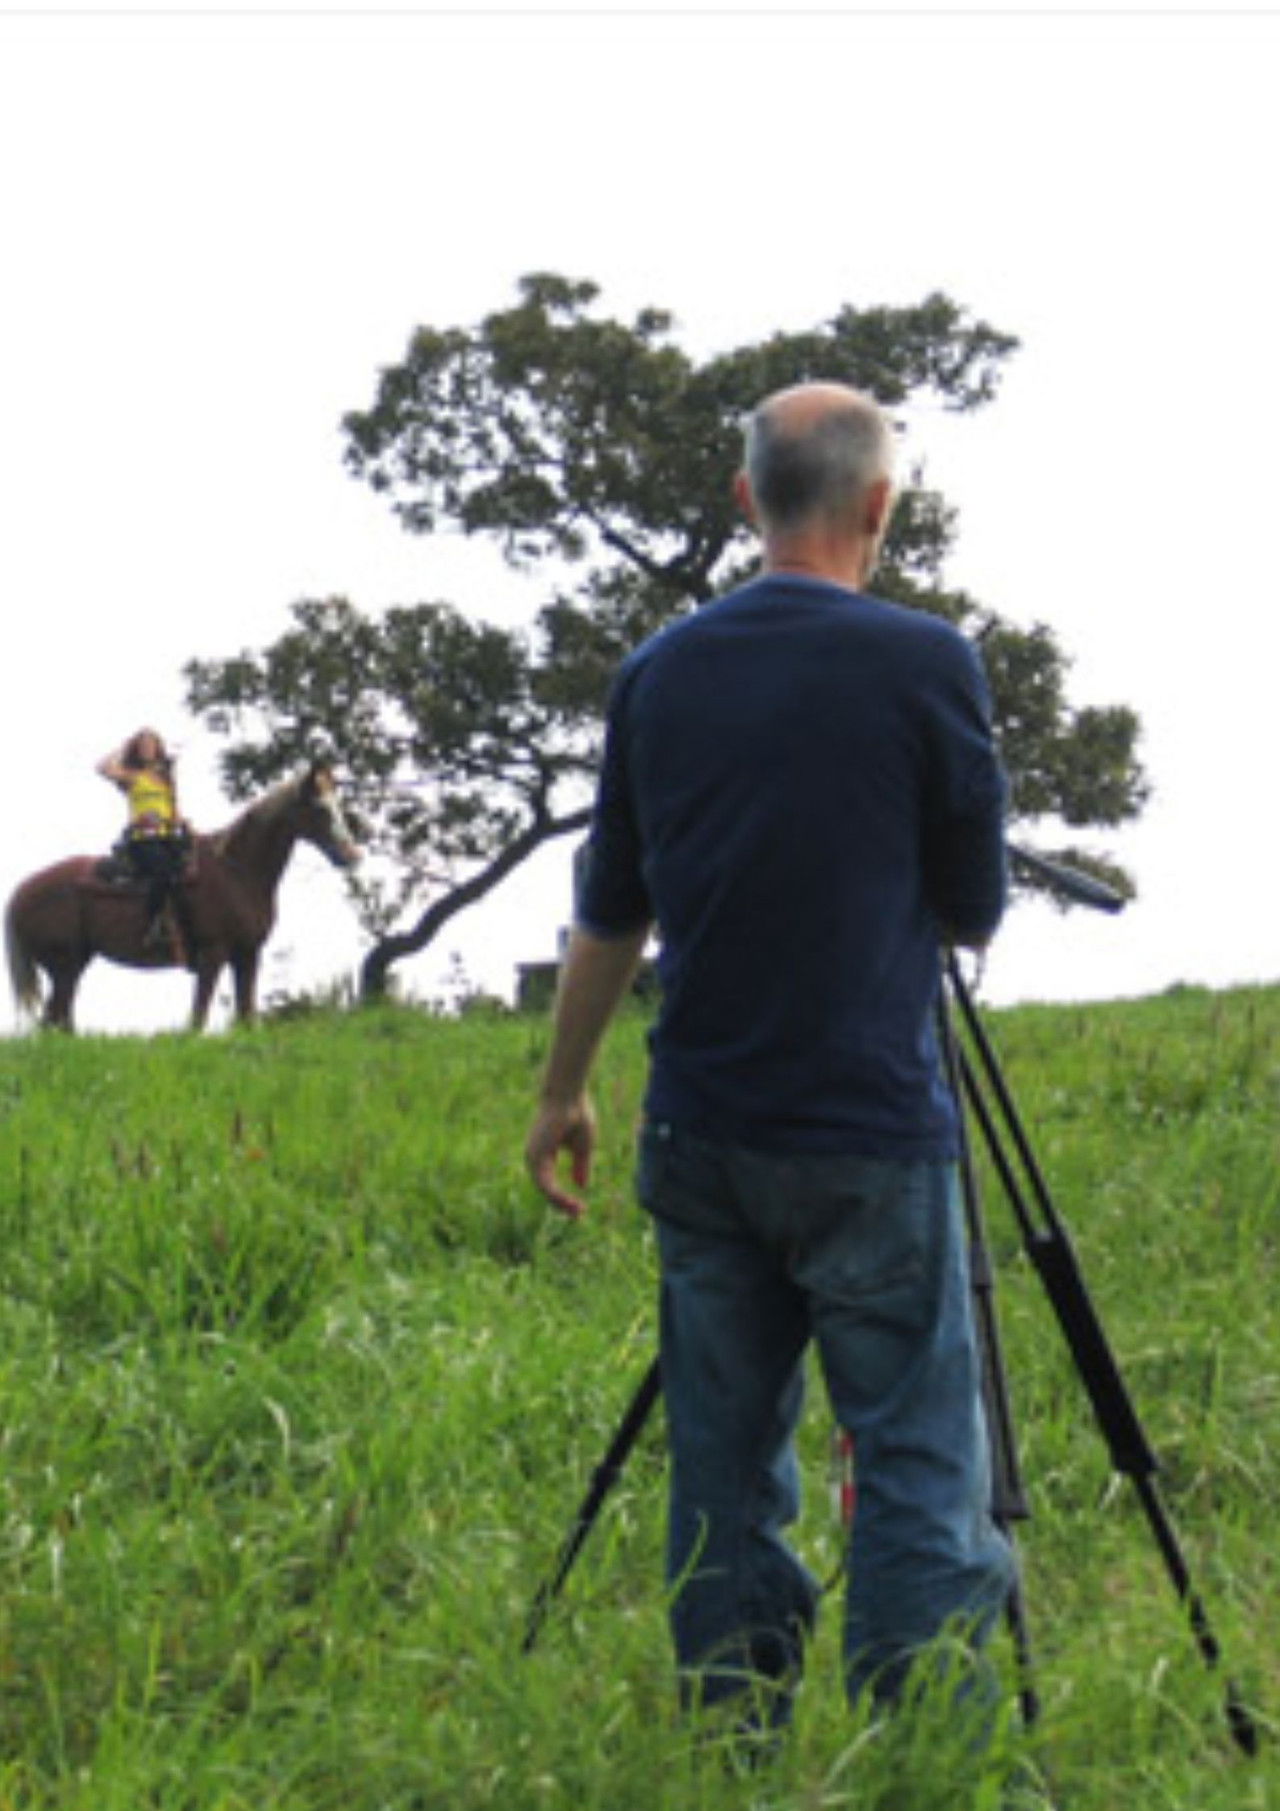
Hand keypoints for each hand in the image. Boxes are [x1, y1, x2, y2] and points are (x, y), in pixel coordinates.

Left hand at [525, 1096, 596, 1219]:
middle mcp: (535, 1158)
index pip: (550, 1183)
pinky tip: (570, 1202)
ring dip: (560, 1203)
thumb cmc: (576, 1114)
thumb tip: (581, 1185)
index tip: (580, 1208)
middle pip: (546, 1189)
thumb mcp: (583, 1147)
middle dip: (562, 1204)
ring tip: (577, 1211)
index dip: (564, 1197)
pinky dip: (557, 1195)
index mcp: (544, 1155)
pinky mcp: (536, 1156)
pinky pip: (545, 1184)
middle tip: (578, 1214)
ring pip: (544, 1190)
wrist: (569, 1096)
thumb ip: (580, 1166)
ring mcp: (533, 1157)